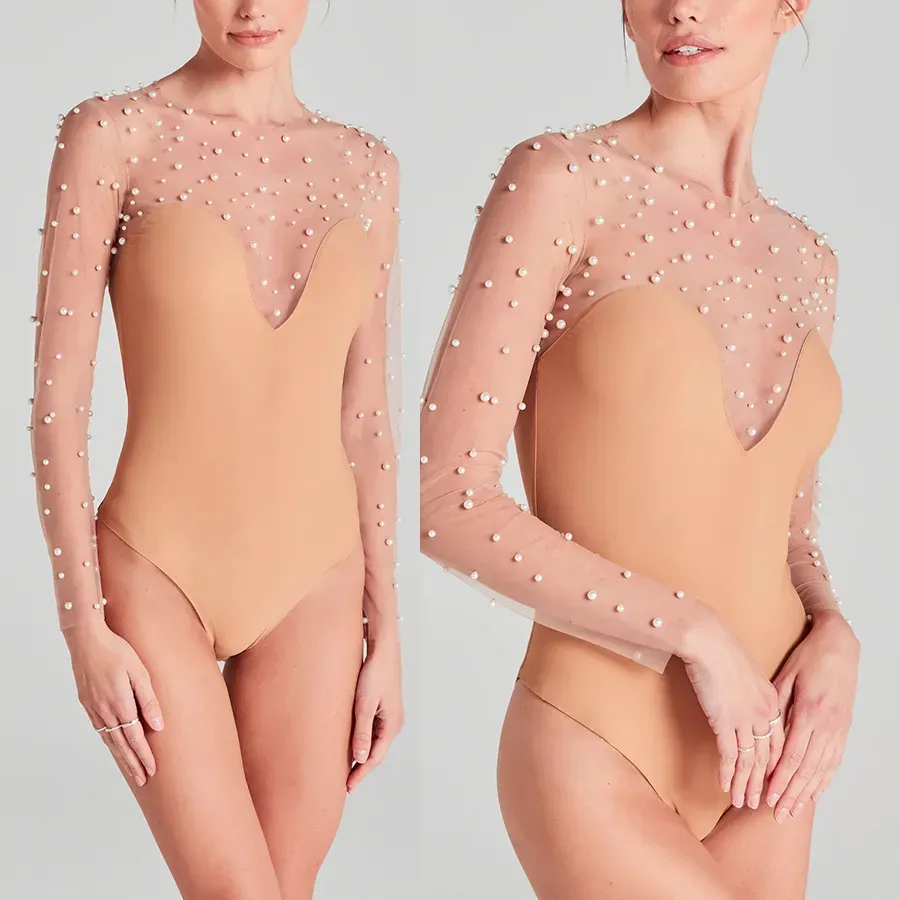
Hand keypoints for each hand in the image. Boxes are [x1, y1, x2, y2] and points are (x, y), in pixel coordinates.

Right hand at [64, 620, 164, 786]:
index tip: (153, 771)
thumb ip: (149, 699)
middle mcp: (104, 711)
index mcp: (120, 704)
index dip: (144, 756)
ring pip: (109, 740)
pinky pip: (100, 730)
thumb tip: (158, 726)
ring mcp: (93, 709)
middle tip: (144, 779)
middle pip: (121, 745)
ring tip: (132, 770)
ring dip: (121, 757)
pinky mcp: (87, 703)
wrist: (86, 640)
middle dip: (133, 764)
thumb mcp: (139, 672)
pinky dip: (109, 742)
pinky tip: (114, 746)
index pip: (135, 739)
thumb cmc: (117, 650)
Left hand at [347, 633, 402, 793]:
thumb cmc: (374, 672)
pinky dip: (362, 739)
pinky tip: (351, 741)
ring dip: (361, 754)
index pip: (375, 758)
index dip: (360, 774)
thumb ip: (362, 732)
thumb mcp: (364, 704)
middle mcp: (393, 722)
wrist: (383, 648)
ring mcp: (389, 714)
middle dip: (361, 768)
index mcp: (392, 725)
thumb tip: (361, 759)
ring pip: (374, 741)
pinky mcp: (383, 705)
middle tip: (345, 783)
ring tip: (345, 766)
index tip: (347, 787)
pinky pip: (373, 729)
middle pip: (376, 752)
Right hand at [681, 609, 782, 810]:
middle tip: (758, 802)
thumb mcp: (744, 670)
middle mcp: (763, 714)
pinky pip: (729, 754)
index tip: (771, 781)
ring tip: (742, 803)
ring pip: (749, 761)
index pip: (779, 742)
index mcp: (771, 701)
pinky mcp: (724, 720)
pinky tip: (725, 786)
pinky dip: (728, 773)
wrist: (708, 640)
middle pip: (767, 757)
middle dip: (762, 783)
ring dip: (745, 784)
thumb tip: (742, 702)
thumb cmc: (720, 648)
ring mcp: (745, 718)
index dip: (775, 765)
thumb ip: (748, 691)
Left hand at [765, 610, 859, 821]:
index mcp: (808, 713)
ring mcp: (838, 729)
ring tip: (793, 810)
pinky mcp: (844, 728)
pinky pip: (834, 760)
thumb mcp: (786, 676)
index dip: (779, 779)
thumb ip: (775, 704)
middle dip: (791, 793)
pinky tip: (816, 792)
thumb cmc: (808, 658)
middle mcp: (826, 726)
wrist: (839, 647)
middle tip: (777, 814)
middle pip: (807, 769)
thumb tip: (761, 728)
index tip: (767, 795)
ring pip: (822, 769)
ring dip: (807, 792)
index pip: (792, 755)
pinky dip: (824, 779)